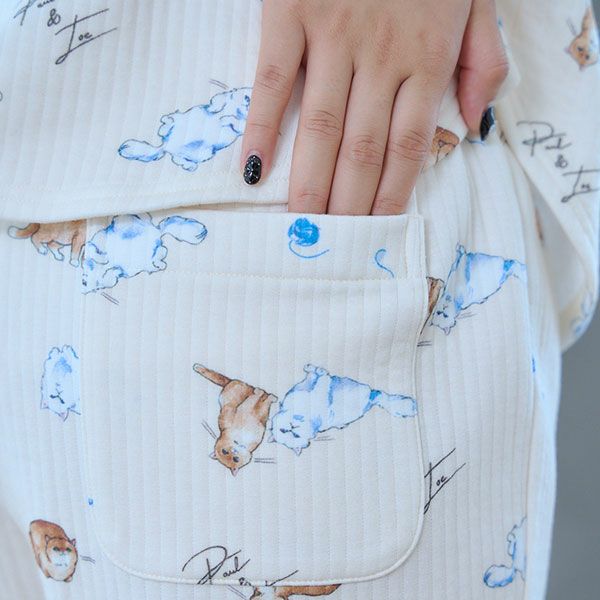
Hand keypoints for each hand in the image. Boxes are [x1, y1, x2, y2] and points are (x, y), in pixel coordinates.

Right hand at [240, 0, 508, 214]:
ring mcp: (334, 35)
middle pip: (362, 149)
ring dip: (309, 182)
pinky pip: (273, 80)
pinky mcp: (291, 12)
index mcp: (428, 56)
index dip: (390, 196)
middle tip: (333, 245)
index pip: (407, 147)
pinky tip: (254, 169)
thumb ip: (484, 61)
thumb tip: (476, 126)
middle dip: (348, 204)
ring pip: (321, 127)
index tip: (377, 233)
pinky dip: (262, 126)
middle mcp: (382, 55)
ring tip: (301, 224)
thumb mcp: (476, 0)